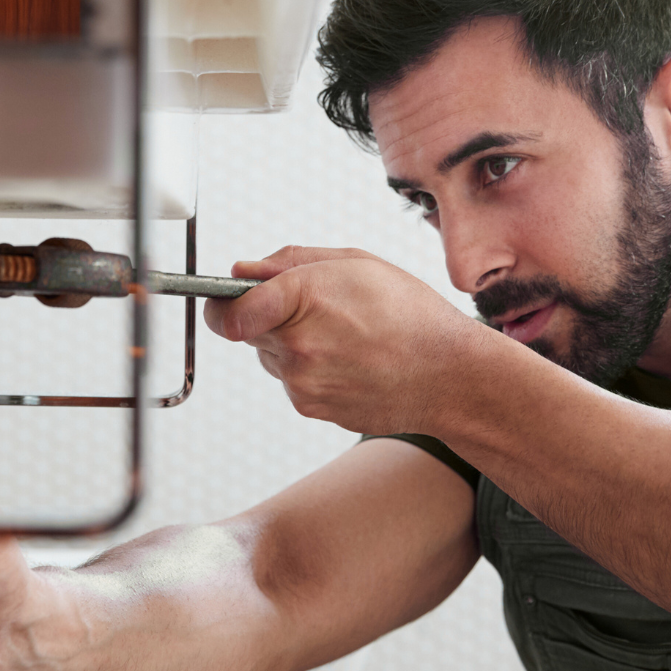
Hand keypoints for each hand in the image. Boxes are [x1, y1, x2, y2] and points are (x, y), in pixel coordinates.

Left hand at [203, 245, 466, 435]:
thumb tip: (243, 271)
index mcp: (304, 299)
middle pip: (245, 330)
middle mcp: (297, 347)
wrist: (449, 376)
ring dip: (291, 343)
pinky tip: (348, 360)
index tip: (225, 298)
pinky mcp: (311, 407)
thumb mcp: (356, 264)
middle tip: (313, 308)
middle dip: (267, 316)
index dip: (220, 303)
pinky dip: (310, 369)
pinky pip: (292, 380)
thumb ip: (290, 262)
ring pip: (270, 356)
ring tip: (343, 336)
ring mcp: (302, 383)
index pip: (227, 311)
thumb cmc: (412, 315)